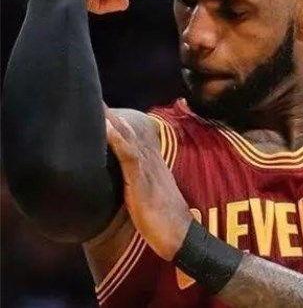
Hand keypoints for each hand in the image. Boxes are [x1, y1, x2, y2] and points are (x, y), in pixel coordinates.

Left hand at [105, 109, 191, 260]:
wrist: (179, 235)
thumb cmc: (163, 219)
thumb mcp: (151, 195)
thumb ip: (141, 183)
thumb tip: (129, 181)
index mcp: (153, 163)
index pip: (135, 137)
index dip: (120, 121)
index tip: (104, 107)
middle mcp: (151, 161)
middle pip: (131, 131)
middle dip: (113, 114)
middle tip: (94, 96)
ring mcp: (147, 170)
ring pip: (129, 138)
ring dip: (113, 120)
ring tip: (96, 102)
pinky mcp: (141, 182)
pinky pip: (128, 156)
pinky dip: (117, 139)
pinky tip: (105, 127)